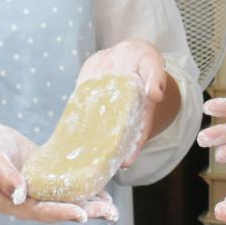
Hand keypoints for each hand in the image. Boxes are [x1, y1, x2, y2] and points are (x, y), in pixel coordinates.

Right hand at [0, 119, 117, 222]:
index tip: (81, 215)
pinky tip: (101, 190)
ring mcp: (37, 190)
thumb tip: (20, 193)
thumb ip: (2, 176)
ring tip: (112, 209)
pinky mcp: (44, 177)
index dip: (60, 213)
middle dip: (84, 212)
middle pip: (58, 210)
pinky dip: (83, 189)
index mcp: (11, 203)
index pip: (39, 211)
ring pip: (65, 201)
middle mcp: (27, 201)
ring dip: (88, 205)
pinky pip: (65, 186)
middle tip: (109, 213)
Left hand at [78, 38, 168, 165]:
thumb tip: (155, 95)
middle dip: (112, 154)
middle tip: (101, 170)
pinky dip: (78, 132)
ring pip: (100, 133)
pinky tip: (70, 145)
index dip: (134, 147)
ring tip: (86, 166)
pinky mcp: (88, 105)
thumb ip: (155, 74)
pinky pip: (83, 120)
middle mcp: (123, 115)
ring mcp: (104, 112)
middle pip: (119, 138)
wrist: (117, 53)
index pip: (139, 131)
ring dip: (94, 148)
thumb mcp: (149, 59)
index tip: (126, 162)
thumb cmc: (139, 56)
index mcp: (141, 108)